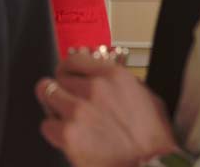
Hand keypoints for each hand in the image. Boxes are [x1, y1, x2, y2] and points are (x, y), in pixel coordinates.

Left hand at [35, 53, 179, 166]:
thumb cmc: (153, 141)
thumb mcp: (147, 99)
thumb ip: (123, 85)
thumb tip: (108, 82)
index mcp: (114, 76)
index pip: (75, 59)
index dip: (69, 68)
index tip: (67, 74)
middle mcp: (94, 88)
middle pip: (59, 76)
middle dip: (63, 87)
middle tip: (67, 98)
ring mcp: (78, 110)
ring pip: (47, 94)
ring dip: (54, 104)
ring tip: (64, 115)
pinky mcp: (68, 134)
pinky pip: (47, 125)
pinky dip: (54, 130)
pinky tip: (67, 136)